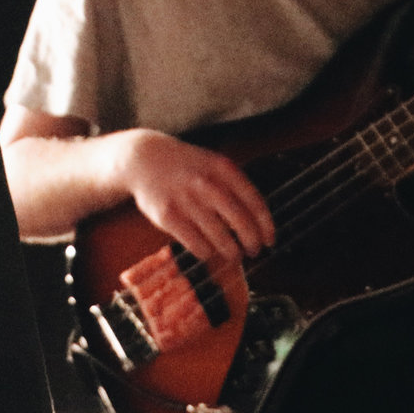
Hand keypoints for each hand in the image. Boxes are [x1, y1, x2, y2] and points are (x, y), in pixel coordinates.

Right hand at [119, 130, 274, 265]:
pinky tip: (208, 251)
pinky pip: (195, 244)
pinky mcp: (168, 216)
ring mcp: (186, 200)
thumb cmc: (185, 165)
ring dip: (231, 251)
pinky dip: (206, 252)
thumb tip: (257, 220)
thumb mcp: (212, 163)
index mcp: (222, 169)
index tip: (270, 240)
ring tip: (233, 254)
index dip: (266, 225)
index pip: (254, 201)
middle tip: (254, 251)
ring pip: (219, 237)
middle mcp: (206, 183)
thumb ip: (234, 185)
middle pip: (240, 221)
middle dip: (251, 241)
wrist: (143, 158)